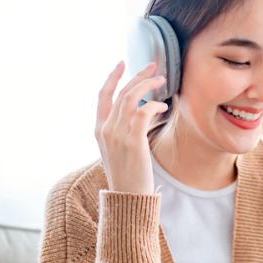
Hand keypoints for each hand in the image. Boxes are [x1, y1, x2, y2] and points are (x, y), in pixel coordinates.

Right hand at [96, 60, 169, 194]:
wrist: (128, 198)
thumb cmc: (129, 177)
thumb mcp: (120, 151)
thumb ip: (125, 131)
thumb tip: (143, 113)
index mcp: (99, 130)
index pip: (103, 96)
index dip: (112, 77)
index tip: (122, 64)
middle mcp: (105, 129)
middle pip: (121, 92)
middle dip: (138, 76)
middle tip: (154, 67)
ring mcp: (117, 135)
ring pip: (131, 98)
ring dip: (147, 85)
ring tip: (162, 80)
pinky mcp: (132, 141)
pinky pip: (142, 112)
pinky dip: (154, 105)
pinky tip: (163, 107)